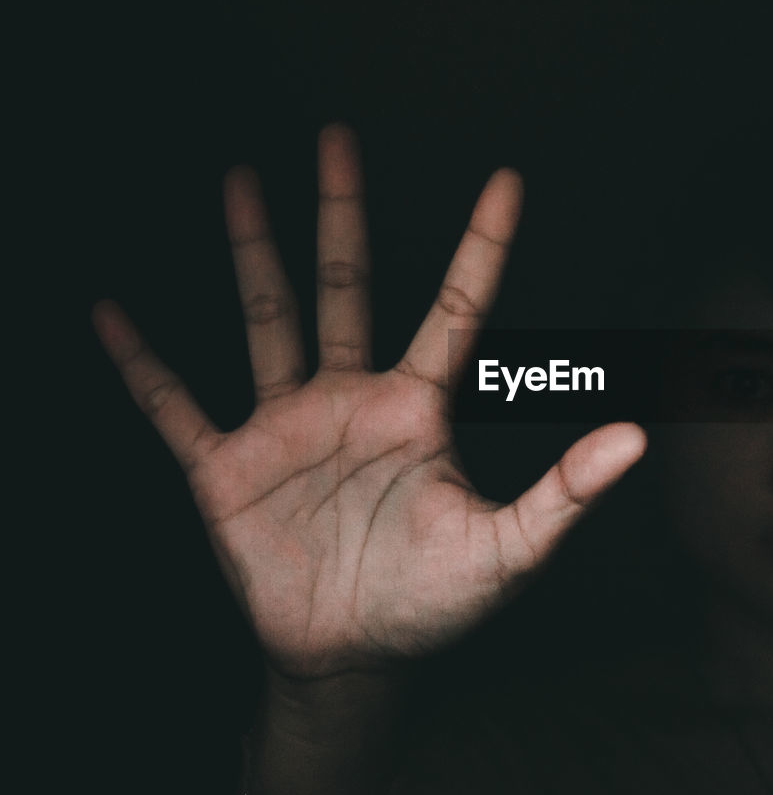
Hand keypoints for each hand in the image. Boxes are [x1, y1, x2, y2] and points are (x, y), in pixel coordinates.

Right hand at [94, 125, 645, 680]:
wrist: (354, 658)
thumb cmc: (435, 602)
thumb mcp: (509, 549)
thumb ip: (566, 492)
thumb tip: (639, 438)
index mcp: (419, 408)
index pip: (457, 308)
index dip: (482, 245)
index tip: (508, 179)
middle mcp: (352, 399)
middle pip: (347, 285)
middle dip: (342, 213)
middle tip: (339, 136)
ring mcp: (286, 426)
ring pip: (267, 319)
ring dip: (253, 253)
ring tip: (240, 181)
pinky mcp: (226, 467)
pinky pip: (176, 405)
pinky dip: (142, 365)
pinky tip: (111, 314)